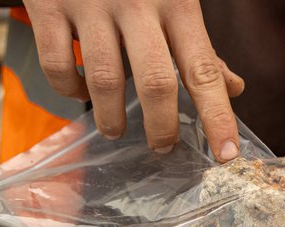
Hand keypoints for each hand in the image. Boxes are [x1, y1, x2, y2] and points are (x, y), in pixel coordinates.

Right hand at [22, 0, 243, 160]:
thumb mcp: (175, 1)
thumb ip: (200, 47)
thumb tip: (233, 87)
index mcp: (177, 4)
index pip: (203, 70)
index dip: (218, 115)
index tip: (226, 153)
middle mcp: (138, 4)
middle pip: (156, 82)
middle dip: (162, 128)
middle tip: (162, 146)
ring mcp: (92, 5)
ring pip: (104, 80)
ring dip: (111, 118)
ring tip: (115, 129)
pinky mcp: (51, 6)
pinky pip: (58, 65)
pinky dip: (69, 89)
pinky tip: (79, 91)